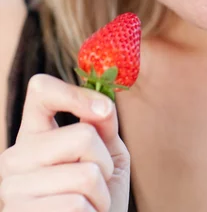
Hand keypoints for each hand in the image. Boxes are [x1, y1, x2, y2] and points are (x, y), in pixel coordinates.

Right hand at [0, 74, 129, 210]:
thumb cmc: (98, 198)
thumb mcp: (108, 155)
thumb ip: (104, 127)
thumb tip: (104, 104)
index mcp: (33, 135)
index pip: (41, 91)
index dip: (76, 93)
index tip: (104, 109)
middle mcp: (14, 158)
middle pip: (83, 135)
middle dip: (105, 161)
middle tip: (98, 183)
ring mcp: (12, 190)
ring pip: (87, 174)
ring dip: (101, 195)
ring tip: (89, 206)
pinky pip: (78, 205)